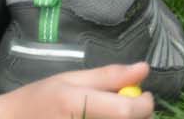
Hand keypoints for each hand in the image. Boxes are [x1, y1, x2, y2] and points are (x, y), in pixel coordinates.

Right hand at [0, 64, 153, 117]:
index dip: (144, 104)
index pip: (128, 112)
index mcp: (76, 103)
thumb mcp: (70, 79)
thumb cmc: (39, 99)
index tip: (144, 96)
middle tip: (127, 108)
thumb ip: (108, 76)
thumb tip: (144, 69)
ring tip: (109, 115)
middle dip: (137, 118)